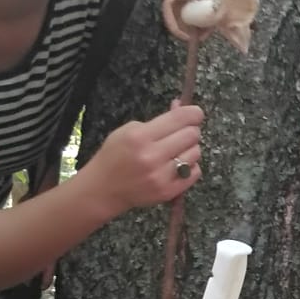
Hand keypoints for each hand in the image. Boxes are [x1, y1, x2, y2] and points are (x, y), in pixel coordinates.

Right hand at [79, 101, 203, 214]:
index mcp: (139, 137)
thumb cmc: (115, 156)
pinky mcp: (168, 192)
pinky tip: (178, 165)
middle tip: (182, 133)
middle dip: (190, 131)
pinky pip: (195, 172)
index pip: (179, 119)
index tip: (196, 113)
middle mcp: (151, 156)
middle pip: (191, 135)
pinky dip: (191, 167)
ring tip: (175, 151)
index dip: (193, 113)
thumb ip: (158, 120)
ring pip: (196, 153)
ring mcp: (161, 176)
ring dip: (190, 149)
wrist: (103, 189)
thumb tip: (180, 107)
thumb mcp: (128, 130)